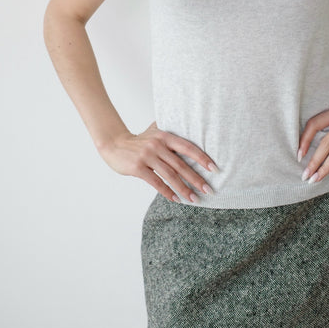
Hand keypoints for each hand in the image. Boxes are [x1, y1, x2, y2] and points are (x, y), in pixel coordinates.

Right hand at [98, 122, 217, 202]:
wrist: (114, 144)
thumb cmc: (139, 140)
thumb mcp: (155, 130)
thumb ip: (170, 131)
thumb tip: (192, 128)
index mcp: (165, 135)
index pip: (188, 147)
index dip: (202, 158)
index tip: (214, 168)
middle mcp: (157, 144)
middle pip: (181, 164)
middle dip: (196, 179)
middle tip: (209, 190)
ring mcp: (147, 156)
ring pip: (170, 175)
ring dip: (184, 189)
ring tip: (195, 199)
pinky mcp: (138, 167)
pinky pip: (156, 182)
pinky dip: (167, 192)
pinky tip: (176, 199)